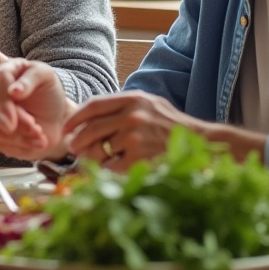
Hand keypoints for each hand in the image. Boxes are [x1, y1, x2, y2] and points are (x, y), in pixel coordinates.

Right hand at [0, 58, 76, 160]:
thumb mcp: (47, 77)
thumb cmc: (48, 92)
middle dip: (15, 124)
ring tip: (41, 135)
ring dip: (20, 138)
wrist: (54, 115)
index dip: (4, 103)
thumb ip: (31, 79)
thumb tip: (13, 92)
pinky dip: (19, 147)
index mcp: (4, 73)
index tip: (12, 122)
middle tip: (37, 130)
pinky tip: (36, 143)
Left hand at [62, 90, 204, 169]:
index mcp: (133, 99)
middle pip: (90, 130)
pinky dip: (108, 170)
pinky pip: (110, 167)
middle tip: (73, 149)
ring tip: (96, 160)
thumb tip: (89, 117)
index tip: (65, 128)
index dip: (74, 118)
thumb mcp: (149, 104)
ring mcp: (135, 137)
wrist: (203, 142)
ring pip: (98, 150)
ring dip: (92, 159)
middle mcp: (132, 115)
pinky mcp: (139, 158)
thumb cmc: (172, 125)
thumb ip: (122, 106)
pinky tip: (115, 168)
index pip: (93, 105)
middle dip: (76, 142)